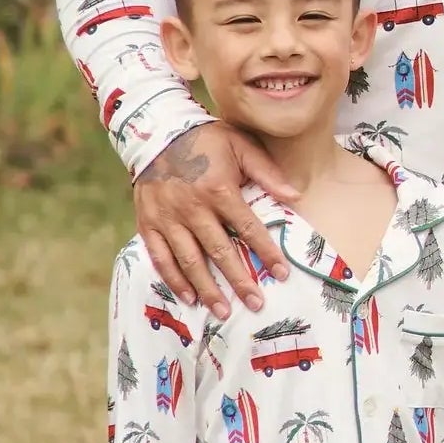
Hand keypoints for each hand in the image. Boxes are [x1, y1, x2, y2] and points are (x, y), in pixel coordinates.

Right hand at [135, 121, 294, 317]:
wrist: (155, 131)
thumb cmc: (205, 139)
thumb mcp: (240, 145)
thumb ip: (267, 172)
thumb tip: (296, 197)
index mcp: (218, 189)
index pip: (248, 228)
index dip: (266, 253)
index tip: (282, 273)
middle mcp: (192, 207)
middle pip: (220, 251)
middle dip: (240, 280)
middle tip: (256, 304)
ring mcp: (167, 218)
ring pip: (190, 261)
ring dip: (208, 288)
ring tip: (224, 311)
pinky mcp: (148, 223)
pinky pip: (161, 257)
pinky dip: (174, 279)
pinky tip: (190, 297)